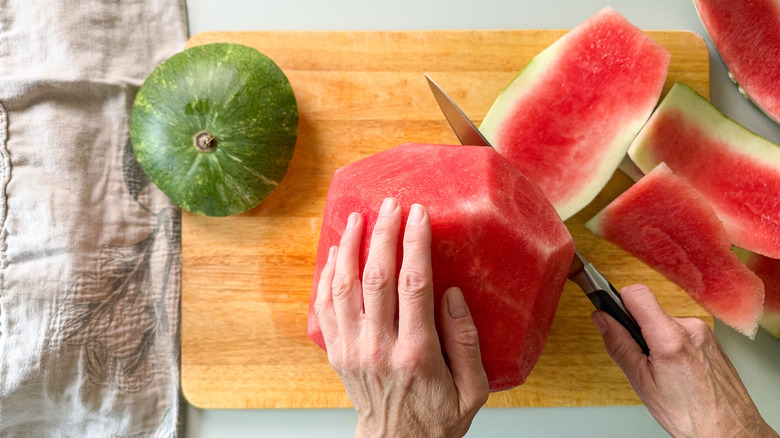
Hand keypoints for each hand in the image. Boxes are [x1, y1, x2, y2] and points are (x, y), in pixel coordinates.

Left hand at [314, 197, 488, 437]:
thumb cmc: (437, 417)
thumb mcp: (473, 388)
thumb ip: (466, 340)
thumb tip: (451, 294)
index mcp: (417, 352)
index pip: (414, 284)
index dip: (415, 243)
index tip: (419, 214)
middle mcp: (379, 347)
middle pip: (376, 277)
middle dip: (383, 233)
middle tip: (391, 204)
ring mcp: (352, 349)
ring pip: (344, 286)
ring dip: (350, 247)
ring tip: (357, 217)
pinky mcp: (337, 352)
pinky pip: (325, 306)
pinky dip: (327, 275)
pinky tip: (335, 253)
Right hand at [592, 284, 778, 437]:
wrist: (729, 430)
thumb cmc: (690, 415)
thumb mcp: (642, 382)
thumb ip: (619, 345)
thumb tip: (602, 320)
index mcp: (670, 338)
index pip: (637, 294)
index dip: (620, 301)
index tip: (612, 313)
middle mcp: (690, 328)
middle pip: (650, 310)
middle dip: (639, 329)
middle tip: (641, 359)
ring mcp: (704, 332)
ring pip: (666, 322)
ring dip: (657, 339)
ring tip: (663, 370)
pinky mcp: (711, 338)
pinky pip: (682, 331)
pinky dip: (673, 344)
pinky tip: (677, 369)